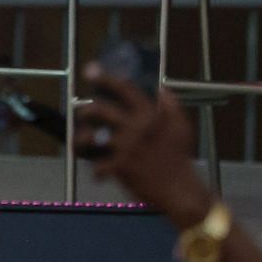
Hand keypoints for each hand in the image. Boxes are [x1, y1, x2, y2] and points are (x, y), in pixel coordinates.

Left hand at [72, 67, 212, 228]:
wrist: (180, 190)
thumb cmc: (180, 157)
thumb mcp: (181, 126)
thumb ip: (170, 105)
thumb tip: (160, 88)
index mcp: (149, 114)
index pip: (124, 89)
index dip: (105, 77)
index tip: (89, 70)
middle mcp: (135, 127)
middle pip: (100, 110)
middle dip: (85, 110)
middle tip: (83, 113)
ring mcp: (125, 147)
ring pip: (92, 136)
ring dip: (82, 139)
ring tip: (81, 142)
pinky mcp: (120, 167)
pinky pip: (98, 166)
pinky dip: (97, 171)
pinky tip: (99, 173)